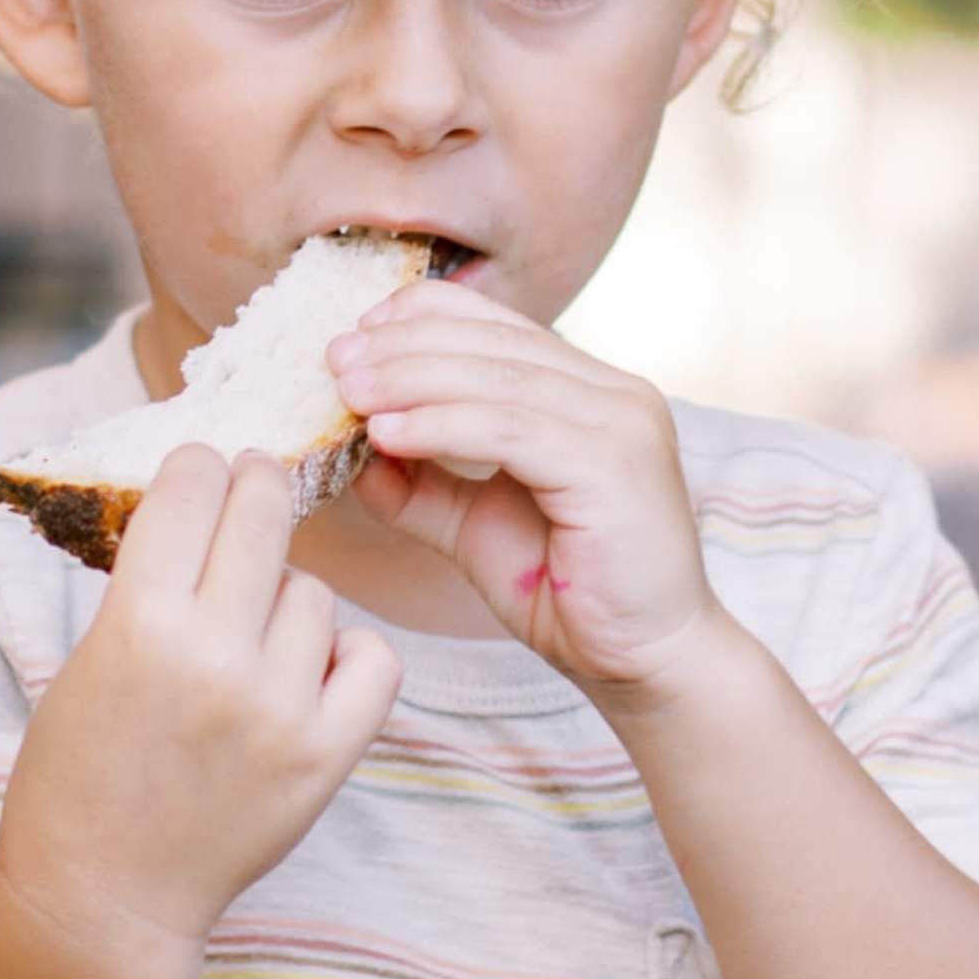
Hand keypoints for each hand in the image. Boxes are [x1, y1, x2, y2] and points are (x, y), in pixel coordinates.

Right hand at [0, 444, 400, 978]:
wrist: (104, 898)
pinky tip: (310, 671)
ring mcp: (279, 709)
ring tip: (252, 637)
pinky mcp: (325, 757)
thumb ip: (147, 585)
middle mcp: (215, 658)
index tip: (203, 468)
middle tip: (253, 485)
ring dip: (288, 597)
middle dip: (255, 486)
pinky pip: (375, 659)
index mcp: (137, 624)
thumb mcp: (88, 659)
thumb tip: (201, 502)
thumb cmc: (77, 776)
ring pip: (315, 592)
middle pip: (263, 514)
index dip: (198, 467)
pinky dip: (347, 655)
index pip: (191, 489)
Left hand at [328, 297, 724, 706]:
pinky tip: (387, 434)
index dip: (422, 317)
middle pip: (492, 343)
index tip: (356, 334)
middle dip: (402, 346)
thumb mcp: (475, 525)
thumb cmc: (570, 595)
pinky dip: (441, 426)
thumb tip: (353, 449)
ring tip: (348, 393)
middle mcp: (614, 393)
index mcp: (590, 391)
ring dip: (410, 380)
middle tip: (334, 359)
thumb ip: (421, 483)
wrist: (643, 661)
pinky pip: (510, 429)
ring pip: (497, 378)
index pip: (499, 325)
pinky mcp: (615, 463)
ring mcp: (622, 422)